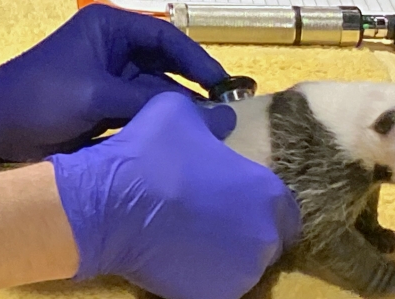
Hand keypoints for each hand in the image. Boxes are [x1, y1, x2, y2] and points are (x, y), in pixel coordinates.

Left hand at [0, 4, 236, 161]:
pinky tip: (181, 141)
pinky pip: (141, 110)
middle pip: (166, 64)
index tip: (225, 87)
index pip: (167, 37)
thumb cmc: (40, 98)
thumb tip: (207, 111)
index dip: (199, 61)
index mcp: (108, 27)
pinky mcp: (104, 104)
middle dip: (193, 89)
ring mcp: (108, 76)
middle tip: (226, 115)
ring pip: (156, 91)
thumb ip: (151, 100)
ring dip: (178, 110)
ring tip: (210, 132)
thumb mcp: (98, 95)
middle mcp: (113, 46)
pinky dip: (159, 124)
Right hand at [52, 94, 299, 298]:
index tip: (234, 196)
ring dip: (225, 252)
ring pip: (242, 264)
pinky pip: (216, 284)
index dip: (259, 202)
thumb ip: (212, 118)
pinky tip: (177, 253)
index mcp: (266, 193)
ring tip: (191, 235)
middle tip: (210, 214)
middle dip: (244, 227)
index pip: (286, 208)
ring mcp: (240, 272)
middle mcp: (263, 237)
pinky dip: (203, 272)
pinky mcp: (213, 295)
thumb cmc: (150, 155)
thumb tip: (225, 119)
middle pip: (266, 237)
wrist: (109, 205)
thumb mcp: (179, 113)